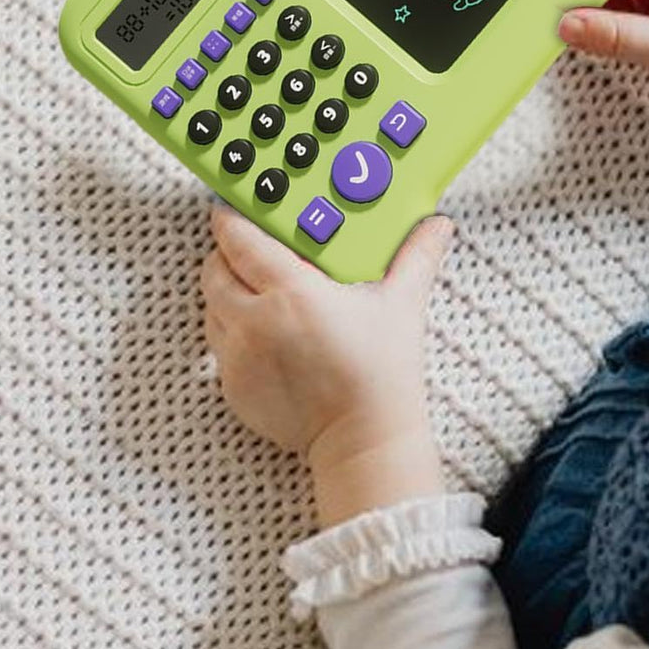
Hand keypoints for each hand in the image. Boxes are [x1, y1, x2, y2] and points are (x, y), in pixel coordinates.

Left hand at [202, 208, 453, 524]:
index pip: (240, 240)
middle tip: (249, 248)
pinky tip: (264, 333)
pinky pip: (218, 346)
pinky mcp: (231, 387)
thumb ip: (416, 256)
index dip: (232, 219)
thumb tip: (438, 225)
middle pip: (215, 270)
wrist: (364, 440)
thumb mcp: (401, 305)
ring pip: (211, 308)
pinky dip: (232, 332)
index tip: (236, 208)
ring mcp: (238, 357)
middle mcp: (255, 321)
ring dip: (227, 293)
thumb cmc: (383, 373)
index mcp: (292, 292)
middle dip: (227, 254)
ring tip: (257, 289)